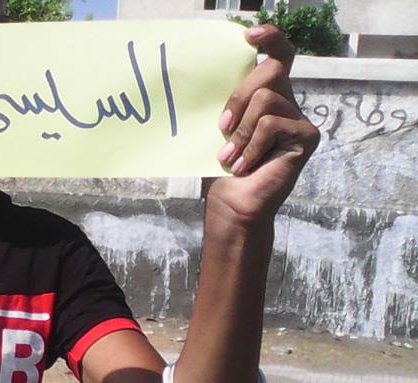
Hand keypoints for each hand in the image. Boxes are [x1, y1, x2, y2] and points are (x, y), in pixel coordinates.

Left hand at [206, 25, 319, 227]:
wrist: (231, 204)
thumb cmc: (222, 167)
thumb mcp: (221, 126)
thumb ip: (230, 100)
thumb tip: (217, 74)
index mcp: (267, 95)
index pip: (279, 54)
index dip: (270, 38)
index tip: (249, 36)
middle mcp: (287, 102)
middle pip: (270, 71)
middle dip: (239, 97)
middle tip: (221, 127)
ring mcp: (299, 118)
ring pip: (266, 100)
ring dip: (241, 131)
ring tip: (231, 156)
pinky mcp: (307, 135)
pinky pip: (271, 125)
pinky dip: (252, 145)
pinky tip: (246, 165)